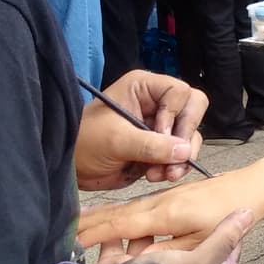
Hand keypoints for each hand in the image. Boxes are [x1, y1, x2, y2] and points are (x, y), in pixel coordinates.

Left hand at [75, 71, 206, 189]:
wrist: (70, 169)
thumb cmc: (84, 143)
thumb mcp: (116, 141)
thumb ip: (151, 145)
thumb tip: (185, 152)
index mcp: (144, 88)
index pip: (180, 92)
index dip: (175, 114)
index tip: (160, 134)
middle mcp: (157, 102)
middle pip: (194, 111)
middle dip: (185, 137)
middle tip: (173, 159)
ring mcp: (161, 125)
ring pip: (190, 135)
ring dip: (180, 158)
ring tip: (161, 174)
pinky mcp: (161, 147)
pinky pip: (182, 154)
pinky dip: (175, 167)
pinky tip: (157, 175)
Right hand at [78, 155, 263, 248]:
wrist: (249, 188)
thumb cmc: (227, 215)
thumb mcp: (202, 240)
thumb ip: (168, 250)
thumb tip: (137, 260)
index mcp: (164, 215)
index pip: (120, 224)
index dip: (93, 232)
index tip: (68, 241)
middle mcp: (158, 205)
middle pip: (115, 216)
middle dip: (87, 226)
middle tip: (59, 237)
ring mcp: (161, 201)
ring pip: (124, 212)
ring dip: (99, 220)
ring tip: (73, 229)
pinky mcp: (167, 201)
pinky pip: (136, 210)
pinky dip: (117, 217)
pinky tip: (104, 221)